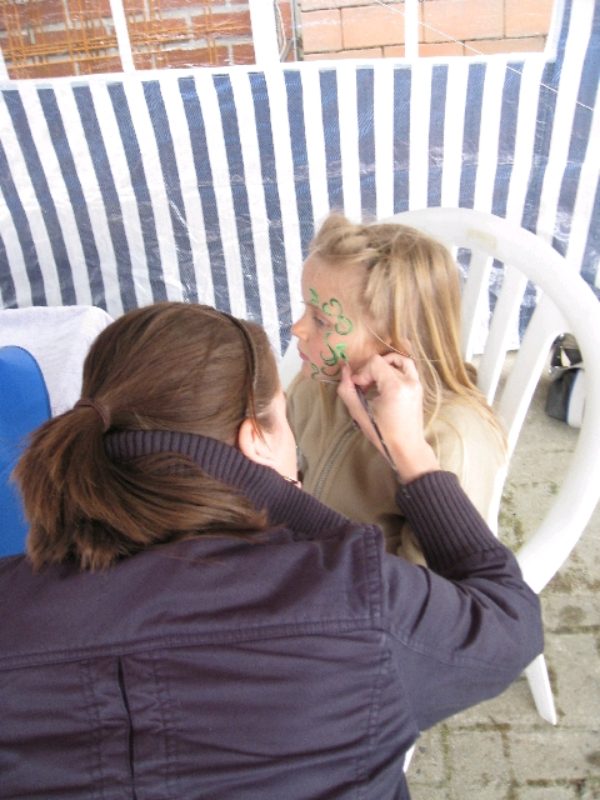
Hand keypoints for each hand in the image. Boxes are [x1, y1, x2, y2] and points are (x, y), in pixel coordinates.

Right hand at [337, 353, 438, 481]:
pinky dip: (394, 368)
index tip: (357, 387)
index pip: (375, 363)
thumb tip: (344, 368)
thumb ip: (347, 390)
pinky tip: (385, 381)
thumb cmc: (382, 434)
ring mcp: (416, 383)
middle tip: (362, 387)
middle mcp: (409, 381)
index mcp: (396, 387)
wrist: (407, 447)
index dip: (362, 372)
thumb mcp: (359, 414)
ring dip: (383, 365)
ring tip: (374, 380)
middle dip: (369, 371)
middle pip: (384, 361)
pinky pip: (407, 367)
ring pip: (398, 360)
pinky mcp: (418, 387)